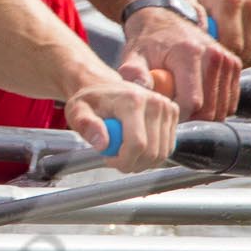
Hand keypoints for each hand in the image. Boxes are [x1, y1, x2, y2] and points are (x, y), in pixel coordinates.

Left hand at [62, 69, 178, 171]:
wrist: (104, 86)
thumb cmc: (91, 101)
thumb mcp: (77, 111)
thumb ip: (86, 125)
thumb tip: (102, 144)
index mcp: (132, 100)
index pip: (137, 143)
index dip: (124, 160)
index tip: (109, 160)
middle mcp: (154, 102)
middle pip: (152, 152)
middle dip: (132, 163)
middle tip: (115, 159)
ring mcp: (167, 107)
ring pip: (161, 153)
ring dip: (142, 161)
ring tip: (123, 152)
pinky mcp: (173, 112)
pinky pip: (167, 148)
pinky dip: (152, 155)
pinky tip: (136, 147)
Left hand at [119, 7, 239, 120]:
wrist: (164, 19)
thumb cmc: (147, 42)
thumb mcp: (133, 56)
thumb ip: (134, 74)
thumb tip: (141, 91)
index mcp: (189, 53)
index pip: (192, 102)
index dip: (177, 115)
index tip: (164, 111)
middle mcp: (214, 55)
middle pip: (210, 109)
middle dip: (190, 117)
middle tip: (171, 107)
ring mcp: (227, 60)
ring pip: (221, 109)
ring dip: (202, 114)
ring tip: (181, 99)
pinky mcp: (234, 65)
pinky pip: (229, 102)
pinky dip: (214, 106)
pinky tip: (195, 96)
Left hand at [188, 0, 250, 67]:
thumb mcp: (188, 5)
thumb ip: (193, 21)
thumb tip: (204, 39)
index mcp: (230, 1)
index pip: (233, 44)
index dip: (223, 57)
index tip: (214, 57)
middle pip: (248, 51)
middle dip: (234, 60)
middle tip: (221, 57)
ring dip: (246, 59)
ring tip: (231, 52)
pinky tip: (243, 44)